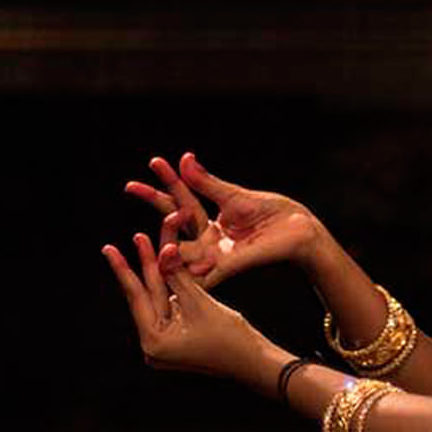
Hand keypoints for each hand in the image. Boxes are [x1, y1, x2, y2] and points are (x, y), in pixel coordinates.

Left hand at [101, 230, 272, 383]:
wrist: (255, 362)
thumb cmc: (231, 338)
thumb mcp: (200, 302)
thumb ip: (177, 275)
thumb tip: (164, 249)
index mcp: (153, 343)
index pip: (136, 298)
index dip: (124, 269)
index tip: (109, 249)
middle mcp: (153, 347)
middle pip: (148, 298)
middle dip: (148, 266)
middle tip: (138, 238)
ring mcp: (165, 345)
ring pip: (160, 301)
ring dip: (161, 274)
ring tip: (153, 245)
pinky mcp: (176, 340)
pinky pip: (170, 308)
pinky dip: (172, 288)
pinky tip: (168, 266)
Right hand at [124, 152, 323, 288]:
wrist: (299, 230)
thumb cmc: (273, 214)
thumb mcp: (234, 196)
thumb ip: (207, 183)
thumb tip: (185, 159)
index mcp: (209, 222)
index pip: (178, 200)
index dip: (163, 183)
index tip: (151, 162)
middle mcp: (208, 240)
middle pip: (172, 223)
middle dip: (154, 202)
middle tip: (132, 185)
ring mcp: (217, 254)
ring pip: (180, 251)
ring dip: (165, 237)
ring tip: (150, 220)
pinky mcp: (230, 266)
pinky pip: (202, 271)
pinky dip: (186, 267)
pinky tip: (170, 256)